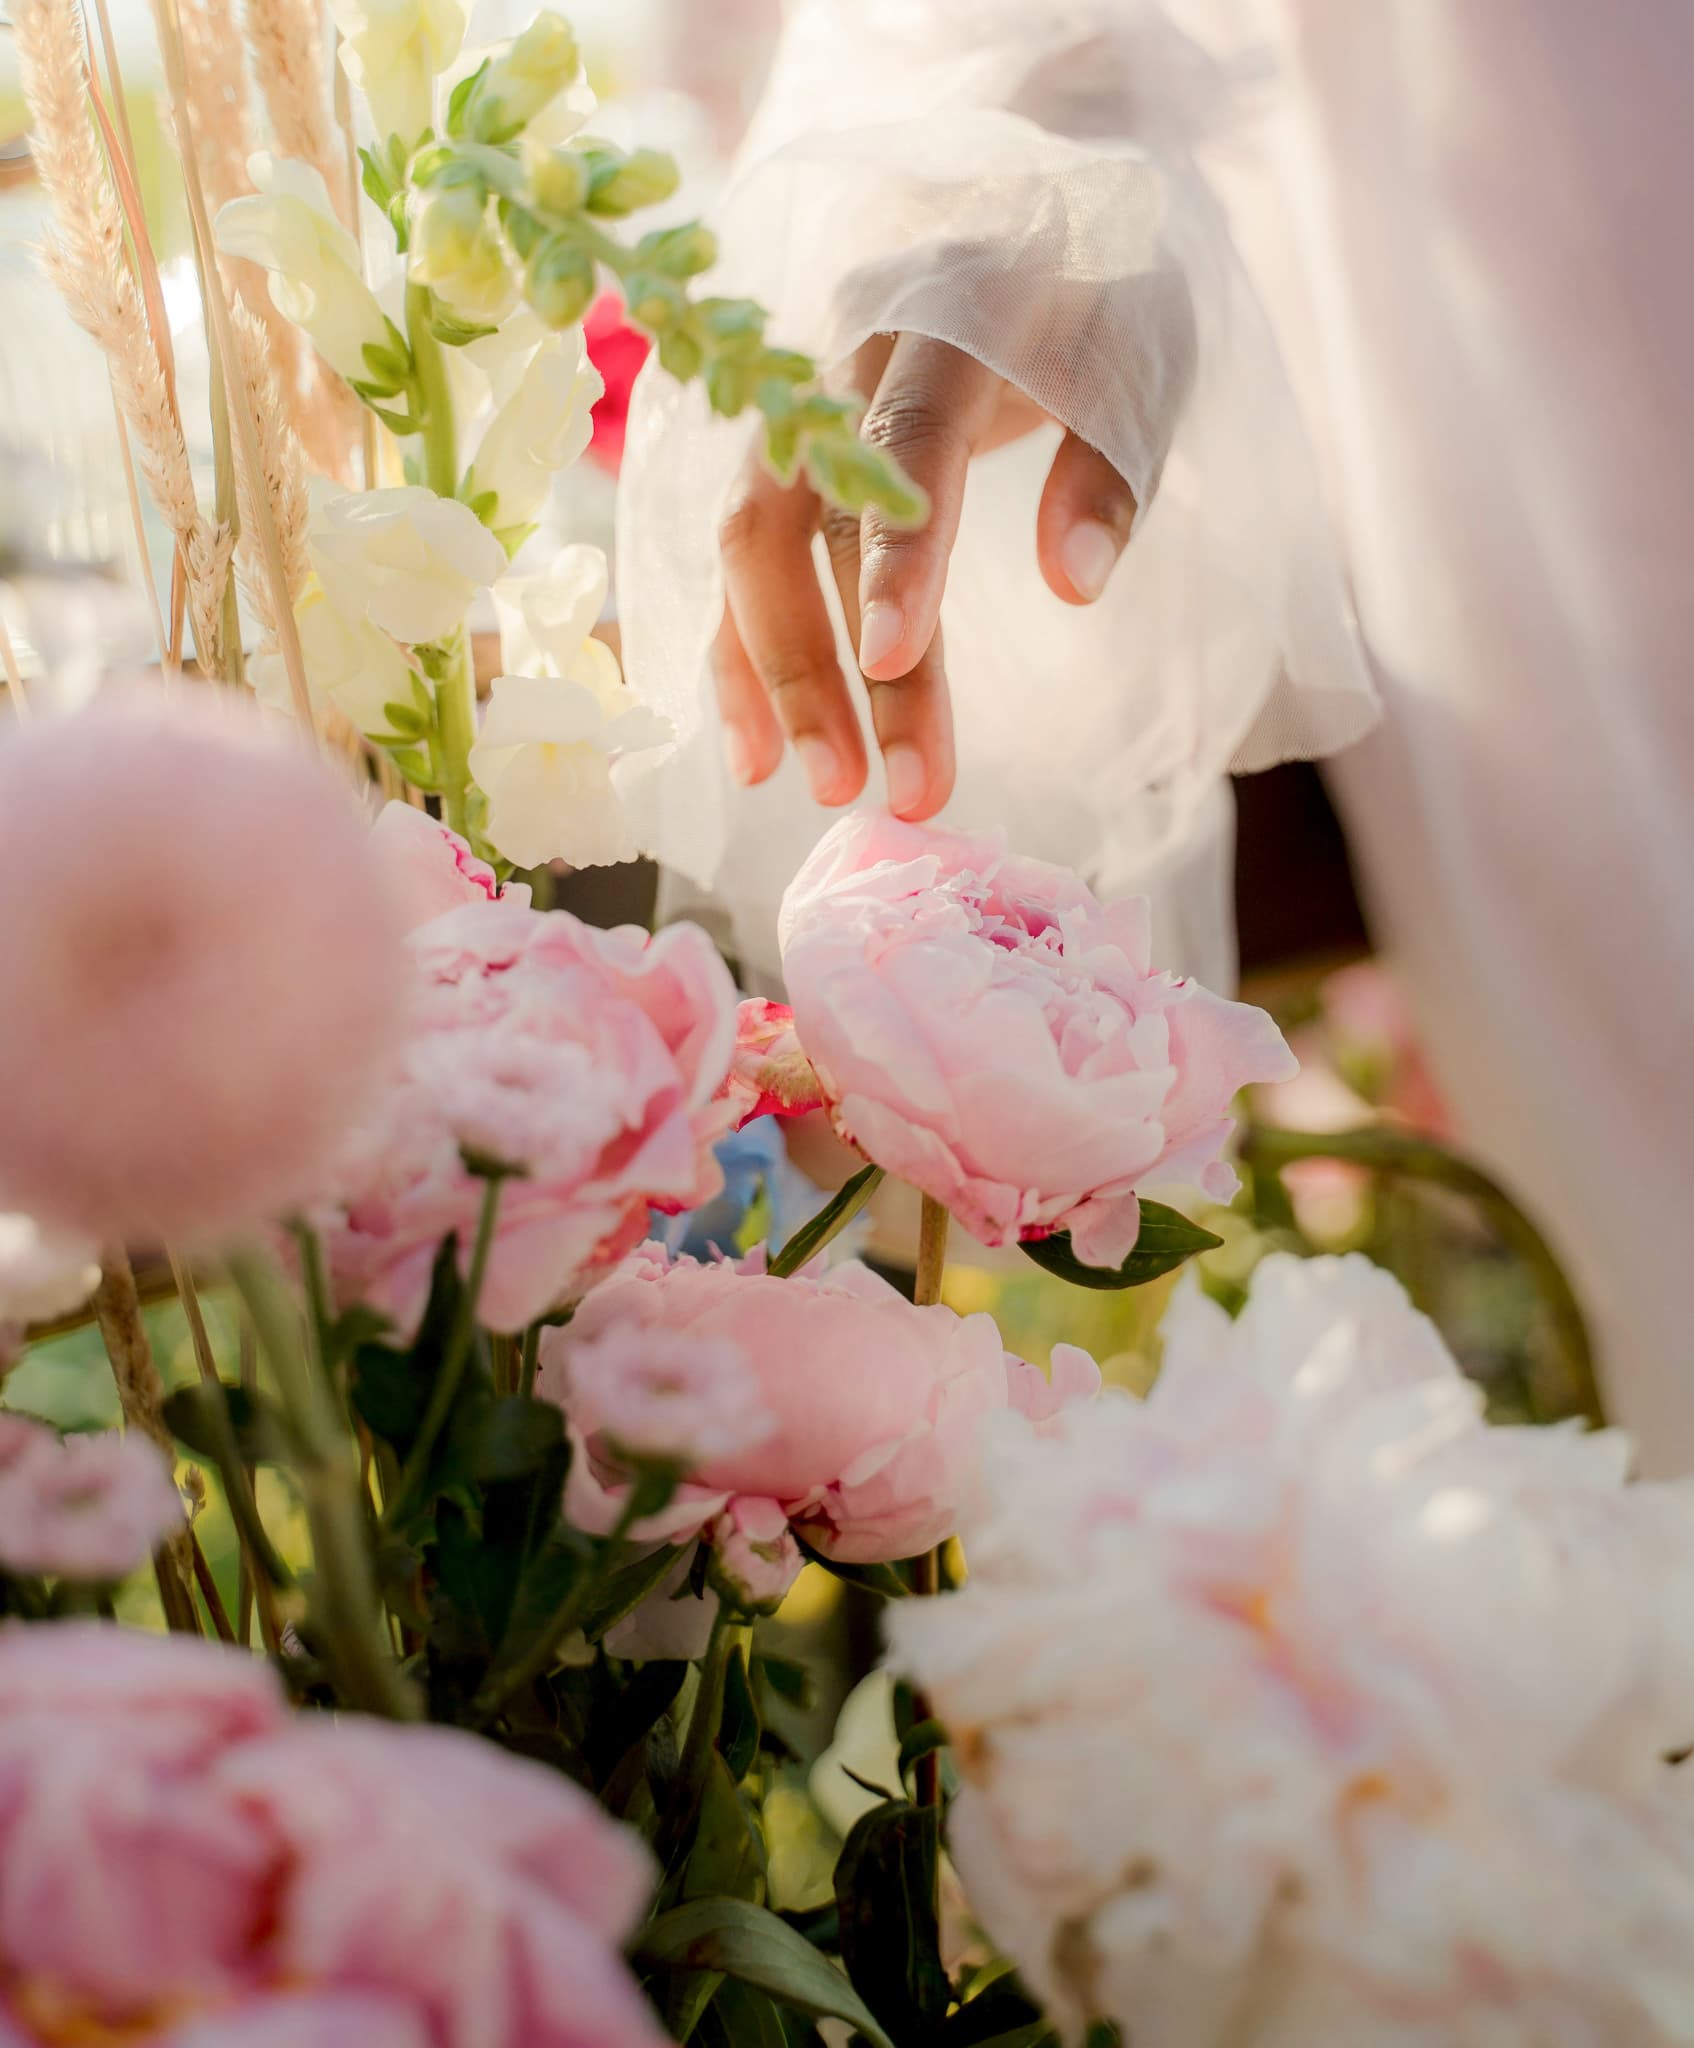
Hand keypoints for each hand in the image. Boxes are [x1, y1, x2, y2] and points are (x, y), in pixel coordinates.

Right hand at [713, 333, 1136, 818]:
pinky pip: (747, 555)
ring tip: (820, 786)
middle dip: (815, 659)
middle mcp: (847, 349)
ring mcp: (800, 397)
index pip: (909, 437)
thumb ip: (1111, 466)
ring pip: (750, 541)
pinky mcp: (786, 445)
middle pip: (795, 510)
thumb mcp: (1150, 358)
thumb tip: (1072, 587)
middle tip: (858, 786)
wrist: (1046, 210)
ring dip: (775, 674)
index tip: (890, 663)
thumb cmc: (1110, 294)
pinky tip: (759, 747)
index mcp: (952, 309)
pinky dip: (745, 652)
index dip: (896, 553)